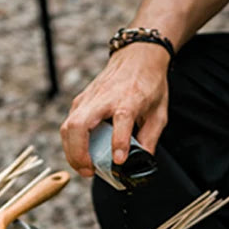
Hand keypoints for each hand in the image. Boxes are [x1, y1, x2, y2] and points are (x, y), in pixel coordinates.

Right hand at [60, 42, 170, 176]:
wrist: (137, 57)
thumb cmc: (149, 84)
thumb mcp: (159, 113)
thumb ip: (150, 139)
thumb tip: (140, 163)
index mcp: (129, 98)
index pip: (121, 119)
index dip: (119, 141)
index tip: (118, 161)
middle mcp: (104, 97)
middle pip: (79, 125)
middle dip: (79, 152)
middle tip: (89, 171)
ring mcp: (89, 98)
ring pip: (68, 126)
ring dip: (72, 151)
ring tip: (84, 168)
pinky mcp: (80, 101)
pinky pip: (69, 125)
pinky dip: (72, 143)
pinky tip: (82, 154)